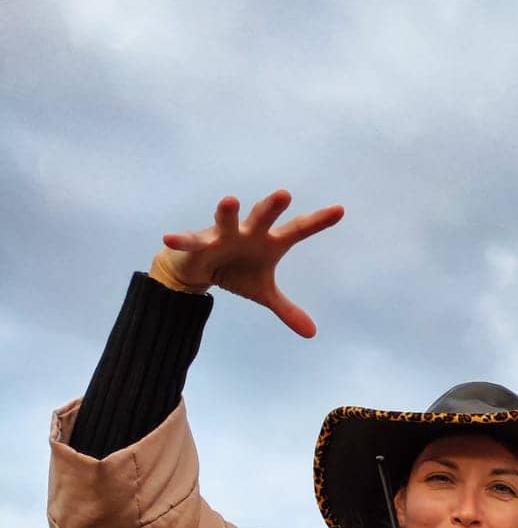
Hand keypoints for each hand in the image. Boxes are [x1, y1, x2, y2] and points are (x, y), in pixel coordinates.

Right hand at [150, 190, 344, 336]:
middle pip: (262, 217)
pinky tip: (168, 238)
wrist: (200, 269)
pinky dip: (181, 240)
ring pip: (227, 220)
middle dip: (271, 207)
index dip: (318, 221)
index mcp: (269, 242)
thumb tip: (312, 333)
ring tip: (230, 200)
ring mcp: (223, 234)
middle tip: (284, 194)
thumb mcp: (263, 293)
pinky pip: (190, 241)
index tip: (340, 210)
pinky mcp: (198, 243)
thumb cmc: (237, 272)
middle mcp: (249, 232)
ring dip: (228, 212)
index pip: (298, 230)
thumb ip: (287, 310)